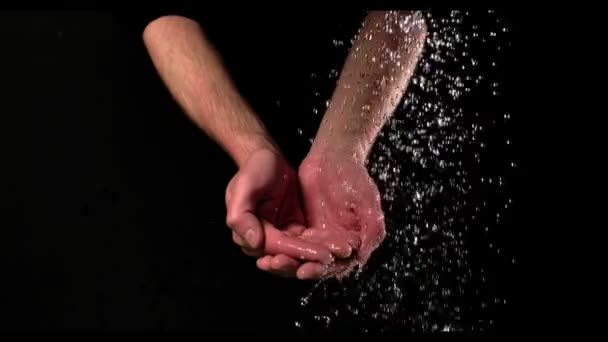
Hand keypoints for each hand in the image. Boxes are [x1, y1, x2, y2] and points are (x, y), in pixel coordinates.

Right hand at [225, 148, 335, 272]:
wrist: (266, 158)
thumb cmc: (253, 170)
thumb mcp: (244, 188)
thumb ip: (241, 216)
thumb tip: (254, 242)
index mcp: (247, 234)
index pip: (276, 248)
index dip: (297, 253)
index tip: (321, 255)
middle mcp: (263, 240)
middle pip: (288, 256)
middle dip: (311, 260)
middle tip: (332, 259)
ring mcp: (279, 235)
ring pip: (300, 252)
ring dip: (319, 255)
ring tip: (342, 254)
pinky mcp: (294, 229)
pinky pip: (308, 240)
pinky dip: (322, 243)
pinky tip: (340, 244)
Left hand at [257, 148, 385, 279]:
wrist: (334, 156)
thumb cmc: (354, 178)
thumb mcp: (368, 202)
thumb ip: (372, 230)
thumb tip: (361, 257)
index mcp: (353, 244)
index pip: (334, 265)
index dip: (318, 269)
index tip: (302, 271)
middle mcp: (335, 245)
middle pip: (313, 265)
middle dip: (294, 267)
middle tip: (278, 264)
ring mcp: (318, 237)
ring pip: (299, 256)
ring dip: (284, 260)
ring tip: (267, 262)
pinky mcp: (302, 227)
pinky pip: (288, 241)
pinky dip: (278, 247)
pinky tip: (265, 249)